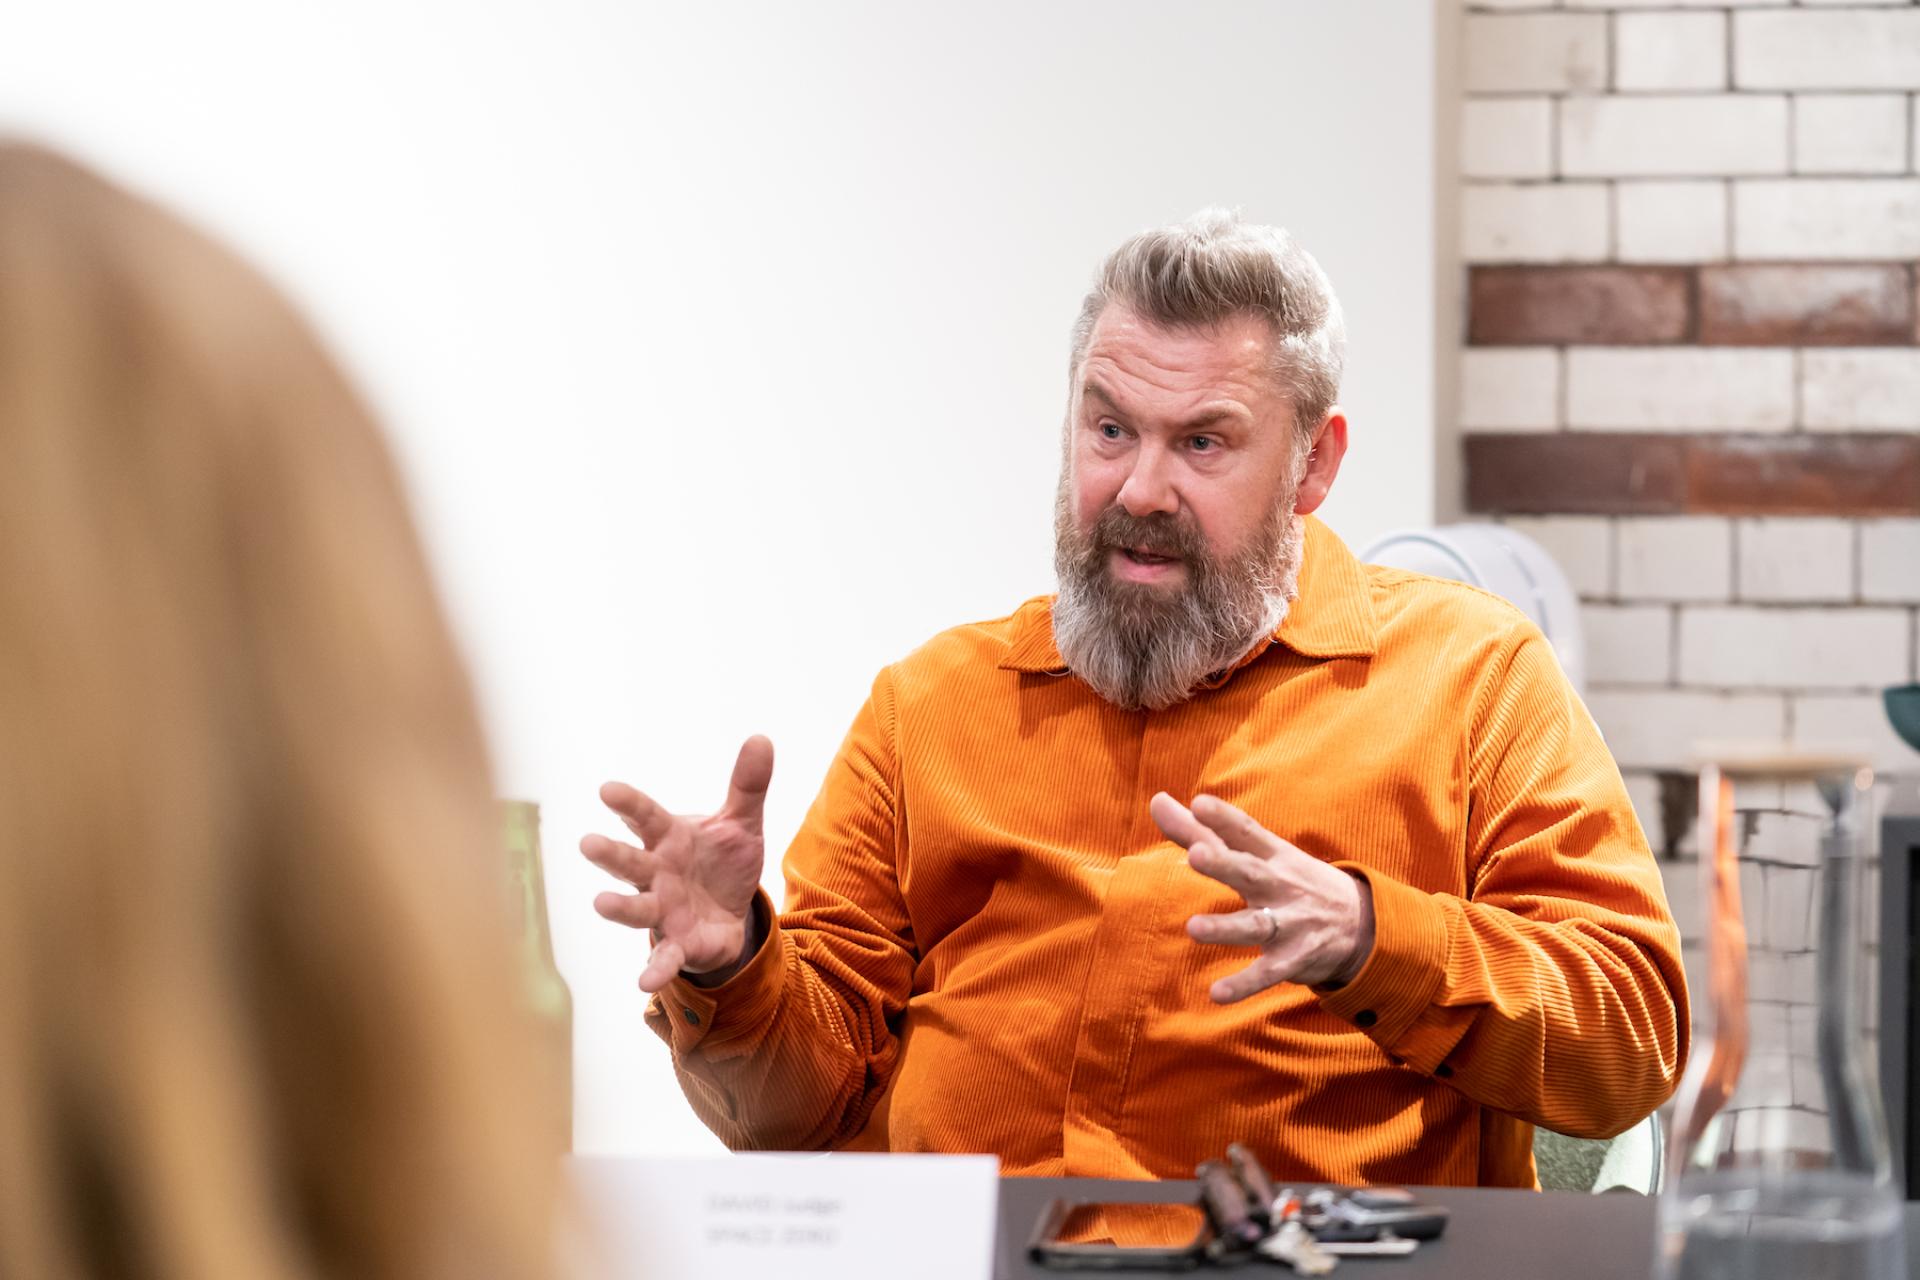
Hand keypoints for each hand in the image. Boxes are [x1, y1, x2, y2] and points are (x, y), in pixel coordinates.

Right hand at [582, 736, 772, 992]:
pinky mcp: (677, 944)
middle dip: (610, 854)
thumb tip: (762, 737)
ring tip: (601, 902)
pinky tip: (645, 983)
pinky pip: (663, 958)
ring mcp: (662, 910)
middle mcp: (657, 874)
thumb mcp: (741, 822)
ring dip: (620, 906)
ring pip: (636, 908)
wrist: (730, 911)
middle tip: (587, 843)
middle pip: (630, 862)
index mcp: (670, 839)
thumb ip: (747, 785)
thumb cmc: (721, 860)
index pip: (646, 817)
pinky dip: (655, 970)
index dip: (628, 804)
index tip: (608, 790)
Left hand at [1149, 792, 1374, 1001]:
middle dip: (1223, 865)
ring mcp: (1289, 923)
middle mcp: (1280, 885)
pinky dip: (1244, 985)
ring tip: (1193, 929)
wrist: (1361, 924)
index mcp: (1271, 855)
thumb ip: (1202, 831)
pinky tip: (1216, 994)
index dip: (1224, 818)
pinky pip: (1266, 973)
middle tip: (1195, 855)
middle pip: (1249, 872)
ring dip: (1226, 928)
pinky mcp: (1292, 959)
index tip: (1199, 802)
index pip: (1246, 832)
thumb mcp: (1257, 854)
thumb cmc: (1291, 880)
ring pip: (1255, 925)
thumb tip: (1157, 801)